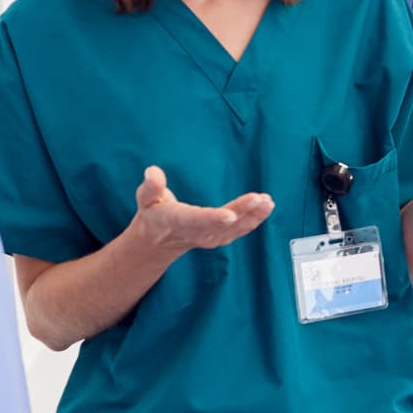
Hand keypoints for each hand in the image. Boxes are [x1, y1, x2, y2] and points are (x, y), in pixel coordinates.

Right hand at [131, 166, 272, 253]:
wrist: (158, 241)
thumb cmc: (154, 213)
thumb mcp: (145, 199)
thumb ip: (150, 186)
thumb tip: (152, 171)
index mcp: (176, 222)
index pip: (195, 220)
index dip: (212, 219)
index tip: (229, 215)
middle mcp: (195, 233)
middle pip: (221, 224)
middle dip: (241, 212)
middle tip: (259, 199)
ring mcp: (209, 238)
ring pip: (234, 229)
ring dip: (253, 216)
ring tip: (267, 202)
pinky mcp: (219, 238)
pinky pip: (239, 231)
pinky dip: (254, 221)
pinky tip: (266, 208)